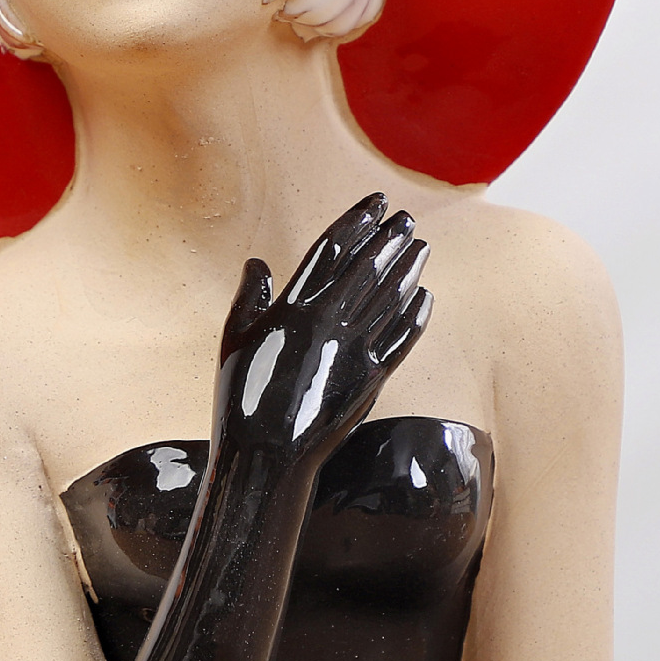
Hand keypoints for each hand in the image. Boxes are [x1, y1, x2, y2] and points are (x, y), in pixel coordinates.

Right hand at [211, 193, 431, 478]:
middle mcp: (326, 323)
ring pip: (389, 299)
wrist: (266, 457)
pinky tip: (425, 297)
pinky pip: (400, 340)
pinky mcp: (371, 379)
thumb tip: (258, 263)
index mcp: (292, 307)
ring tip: (421, 246)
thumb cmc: (242, 397)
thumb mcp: (234, 341)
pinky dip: (415, 316)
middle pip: (367, 268)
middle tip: (407, 218)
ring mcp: (352, 351)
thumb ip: (249, 298)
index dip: (356, 221)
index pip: (331, 249)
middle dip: (389, 239)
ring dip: (407, 269)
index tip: (375, 203)